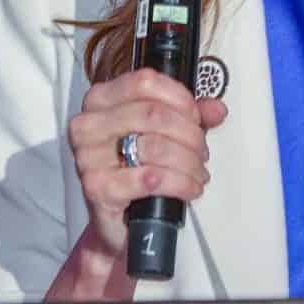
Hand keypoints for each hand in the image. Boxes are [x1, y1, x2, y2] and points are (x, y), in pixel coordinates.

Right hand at [66, 67, 229, 265]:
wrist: (118, 221)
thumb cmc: (135, 169)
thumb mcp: (163, 133)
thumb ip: (190, 116)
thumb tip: (216, 109)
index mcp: (99, 100)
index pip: (144, 81)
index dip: (180, 98)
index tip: (195, 116)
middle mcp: (88, 125)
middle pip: (154, 114)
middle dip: (189, 134)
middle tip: (202, 150)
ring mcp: (88, 157)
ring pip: (156, 146)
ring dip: (189, 161)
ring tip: (198, 171)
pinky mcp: (98, 187)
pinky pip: (151, 178)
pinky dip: (180, 183)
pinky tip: (190, 188)